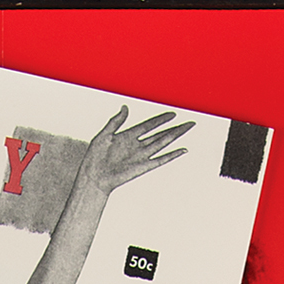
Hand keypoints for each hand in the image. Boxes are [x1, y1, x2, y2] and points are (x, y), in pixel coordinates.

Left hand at [79, 105, 194, 195]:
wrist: (93, 176)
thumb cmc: (94, 157)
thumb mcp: (104, 134)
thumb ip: (115, 121)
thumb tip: (125, 107)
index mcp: (128, 136)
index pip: (149, 125)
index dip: (161, 119)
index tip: (173, 114)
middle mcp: (137, 145)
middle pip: (160, 134)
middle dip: (175, 128)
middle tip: (190, 122)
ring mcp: (141, 156)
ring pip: (163, 143)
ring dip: (176, 136)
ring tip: (189, 129)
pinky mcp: (143, 167)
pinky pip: (160, 160)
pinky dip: (171, 155)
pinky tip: (182, 150)